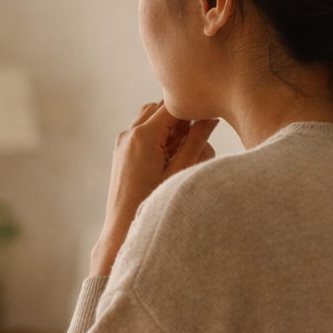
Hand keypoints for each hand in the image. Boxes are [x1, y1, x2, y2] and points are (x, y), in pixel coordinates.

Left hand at [90, 102, 216, 276]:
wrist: (123, 226)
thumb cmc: (153, 202)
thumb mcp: (181, 171)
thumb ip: (196, 141)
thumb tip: (211, 118)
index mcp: (143, 136)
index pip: (172, 106)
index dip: (191, 111)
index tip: (205, 120)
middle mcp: (129, 134)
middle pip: (160, 108)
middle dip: (178, 119)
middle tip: (193, 140)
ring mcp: (122, 142)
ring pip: (149, 118)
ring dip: (167, 127)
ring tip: (180, 152)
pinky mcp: (121, 151)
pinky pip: (141, 132)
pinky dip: (156, 137)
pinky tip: (167, 159)